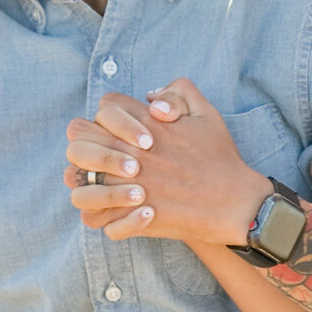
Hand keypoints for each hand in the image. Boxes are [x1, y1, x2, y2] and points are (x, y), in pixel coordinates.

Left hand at [63, 79, 268, 243]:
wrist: (235, 203)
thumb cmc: (220, 158)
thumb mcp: (206, 112)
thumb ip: (179, 91)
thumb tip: (150, 96)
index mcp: (146, 127)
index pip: (105, 108)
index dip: (109, 116)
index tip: (124, 131)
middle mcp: (132, 155)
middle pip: (79, 140)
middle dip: (86, 144)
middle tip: (102, 156)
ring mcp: (129, 188)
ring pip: (76, 181)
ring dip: (85, 181)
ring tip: (103, 185)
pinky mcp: (132, 219)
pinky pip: (96, 219)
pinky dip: (102, 216)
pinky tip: (118, 211)